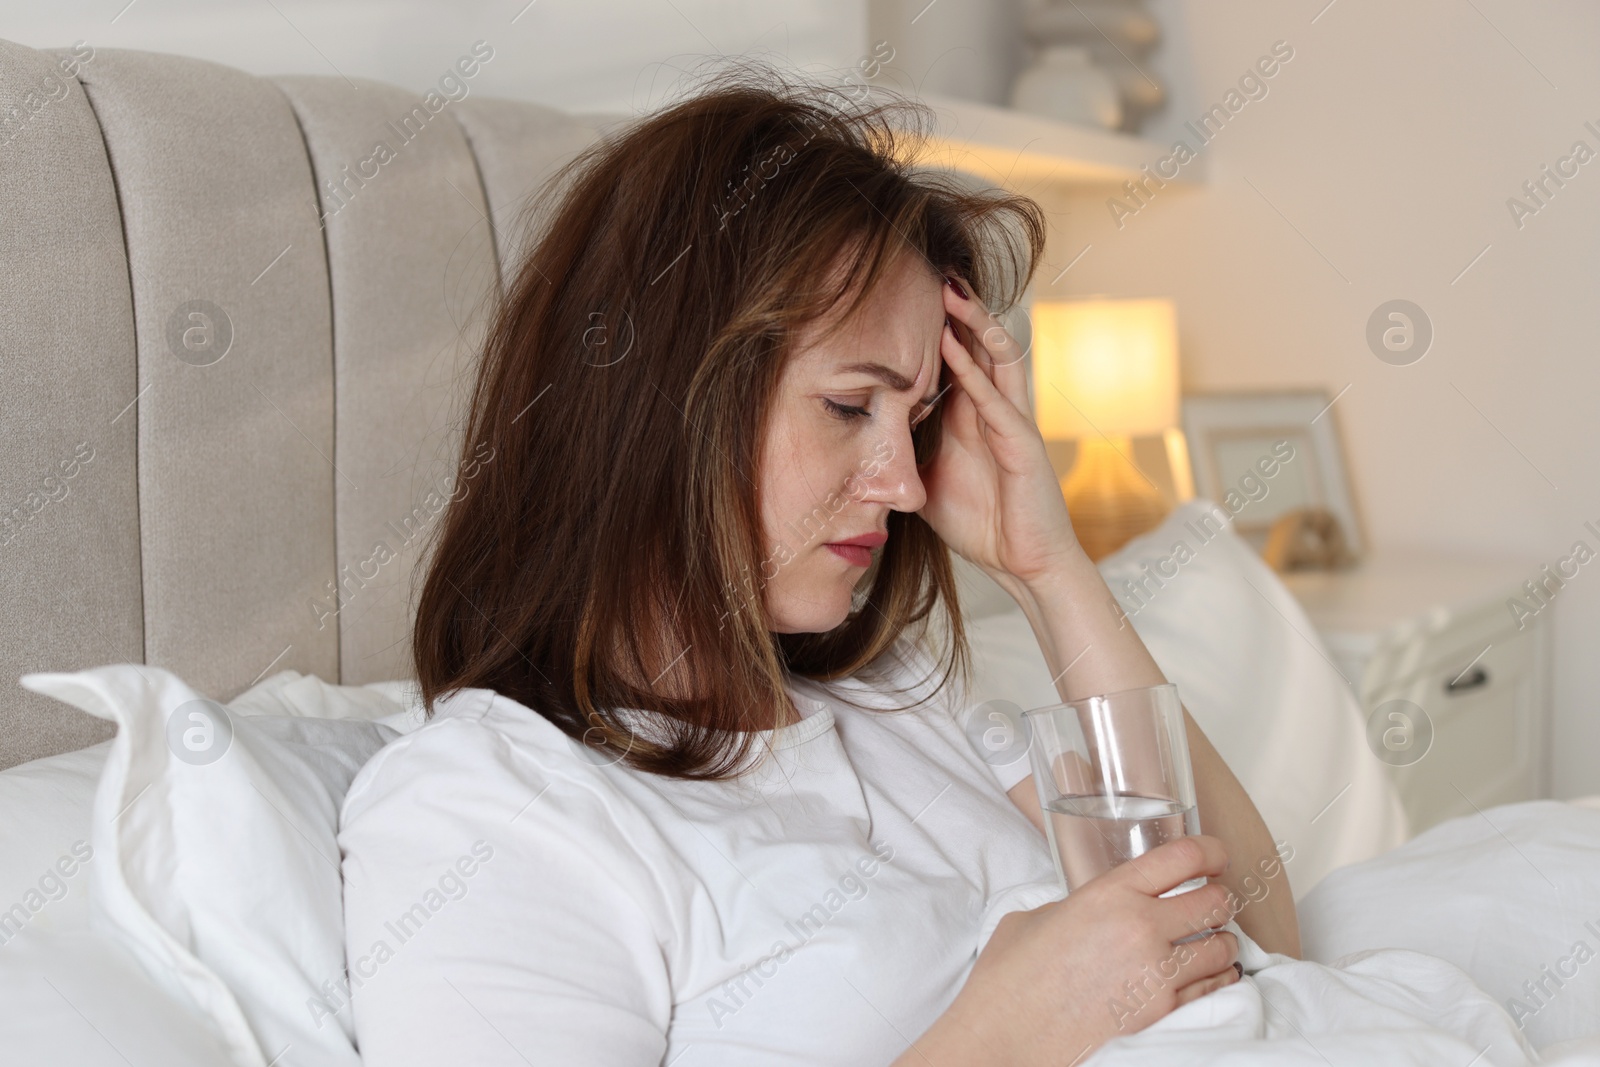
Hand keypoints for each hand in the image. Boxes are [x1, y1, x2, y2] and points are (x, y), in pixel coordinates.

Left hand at [916, 276, 1080, 588]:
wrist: (1024, 564)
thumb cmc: (981, 522)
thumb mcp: (925, 479)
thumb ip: (902, 453)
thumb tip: (854, 440)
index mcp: (972, 415)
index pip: (956, 358)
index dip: (936, 326)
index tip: (907, 294)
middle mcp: (994, 410)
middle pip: (981, 345)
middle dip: (959, 309)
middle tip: (932, 271)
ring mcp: (1012, 424)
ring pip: (998, 360)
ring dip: (974, 325)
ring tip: (951, 292)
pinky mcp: (1024, 447)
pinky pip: (1000, 403)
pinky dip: (978, 374)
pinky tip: (958, 349)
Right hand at [919, 835, 1241, 1066]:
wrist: (1003, 1036)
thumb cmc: (1009, 979)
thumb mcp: (1039, 917)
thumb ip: (1081, 905)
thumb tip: (1100, 910)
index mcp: (1108, 894)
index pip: (1182, 857)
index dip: (1210, 851)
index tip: (1216, 856)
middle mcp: (1140, 927)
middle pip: (1214, 901)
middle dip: (1220, 900)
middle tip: (1214, 903)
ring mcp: (1156, 975)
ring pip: (1222, 947)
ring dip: (1221, 942)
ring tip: (1211, 943)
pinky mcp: (1162, 1015)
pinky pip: (1213, 989)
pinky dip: (1216, 979)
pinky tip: (1208, 976)